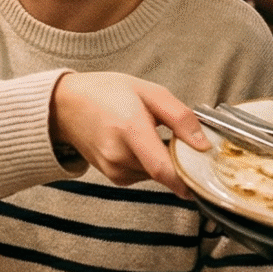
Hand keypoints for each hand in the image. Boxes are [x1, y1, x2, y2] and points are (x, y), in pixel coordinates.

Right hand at [47, 72, 205, 194]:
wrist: (66, 106)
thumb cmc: (106, 93)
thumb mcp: (149, 91)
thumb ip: (180, 117)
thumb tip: (202, 144)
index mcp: (130, 129)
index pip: (163, 169)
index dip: (188, 180)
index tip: (206, 179)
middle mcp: (119, 155)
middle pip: (165, 171)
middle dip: (178, 159)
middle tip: (177, 137)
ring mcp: (114, 170)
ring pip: (156, 174)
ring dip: (163, 160)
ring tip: (150, 134)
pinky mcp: (114, 178)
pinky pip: (144, 175)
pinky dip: (149, 162)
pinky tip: (138, 143)